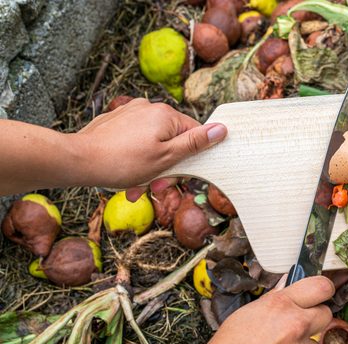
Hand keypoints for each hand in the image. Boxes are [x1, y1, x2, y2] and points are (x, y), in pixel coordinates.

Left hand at [72, 98, 226, 192]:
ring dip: (150, 167)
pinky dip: (135, 158)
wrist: (79, 160)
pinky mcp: (117, 121)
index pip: (194, 134)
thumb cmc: (123, 162)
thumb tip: (222, 129)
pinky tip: (126, 174)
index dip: (190, 158)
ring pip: (153, 143)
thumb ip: (196, 143)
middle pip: (173, 140)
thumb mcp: (167, 157)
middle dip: (166, 166)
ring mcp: (131, 112)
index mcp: (166, 114)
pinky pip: (136, 140)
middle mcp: (149, 107)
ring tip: (136, 185)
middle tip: (153, 186)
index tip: (178, 175)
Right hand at [195, 276, 334, 343]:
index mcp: (281, 305)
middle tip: (296, 330)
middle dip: (315, 321)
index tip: (320, 297)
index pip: (321, 287)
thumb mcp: (245, 314)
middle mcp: (297, 325)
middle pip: (326, 315)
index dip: (323, 291)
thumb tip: (286, 287)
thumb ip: (273, 300)